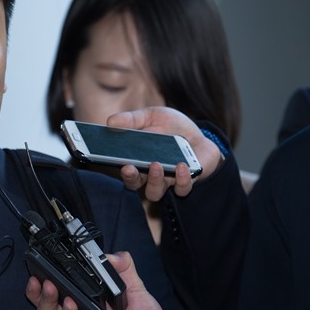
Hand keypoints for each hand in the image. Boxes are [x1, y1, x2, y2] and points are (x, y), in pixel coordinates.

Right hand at [107, 107, 222, 200]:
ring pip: (155, 192)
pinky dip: (181, 179)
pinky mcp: (187, 182)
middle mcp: (149, 175)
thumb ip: (132, 119)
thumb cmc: (171, 127)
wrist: (199, 134)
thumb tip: (110, 121)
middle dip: (131, 178)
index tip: (118, 161)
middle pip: (135, 184)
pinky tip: (181, 165)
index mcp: (137, 160)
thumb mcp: (151, 116)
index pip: (124, 170)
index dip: (120, 169)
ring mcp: (168, 180)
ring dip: (154, 181)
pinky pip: (182, 189)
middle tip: (130, 167)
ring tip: (156, 165)